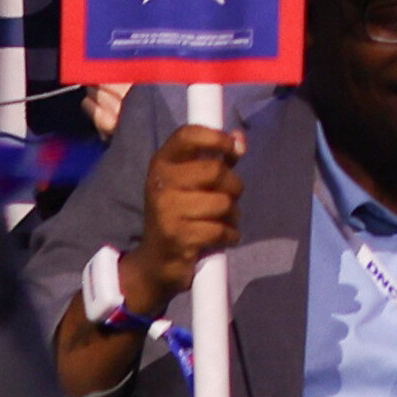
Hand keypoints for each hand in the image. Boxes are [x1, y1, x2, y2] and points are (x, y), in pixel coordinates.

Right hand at [122, 111, 243, 312]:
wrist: (155, 261)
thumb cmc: (180, 213)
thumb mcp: (192, 182)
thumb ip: (218, 158)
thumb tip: (240, 138)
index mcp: (162, 164)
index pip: (187, 135)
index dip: (216, 137)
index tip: (233, 148)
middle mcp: (160, 183)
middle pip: (216, 171)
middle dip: (234, 186)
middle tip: (229, 198)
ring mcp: (167, 211)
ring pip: (223, 202)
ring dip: (233, 215)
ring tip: (224, 221)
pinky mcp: (178, 237)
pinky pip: (221, 229)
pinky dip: (230, 235)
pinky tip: (222, 238)